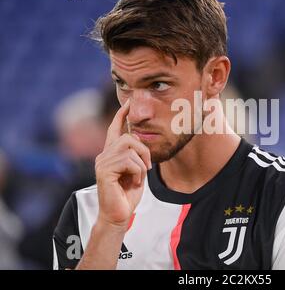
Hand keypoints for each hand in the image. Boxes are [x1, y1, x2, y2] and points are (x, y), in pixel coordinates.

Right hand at [94, 99, 150, 229]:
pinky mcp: (104, 170)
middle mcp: (104, 155)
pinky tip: (132, 183)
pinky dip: (138, 173)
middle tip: (147, 168)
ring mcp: (103, 162)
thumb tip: (141, 143)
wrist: (118, 215)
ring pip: (131, 149)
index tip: (128, 104)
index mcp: (111, 154)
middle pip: (129, 138)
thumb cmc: (127, 195)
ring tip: (137, 178)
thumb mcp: (136, 172)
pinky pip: (129, 162)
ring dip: (141, 165)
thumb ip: (136, 157)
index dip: (121, 116)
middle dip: (144, 151)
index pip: (114, 130)